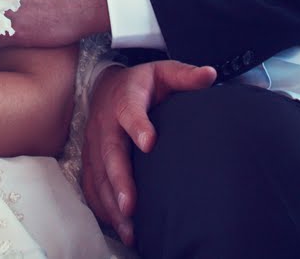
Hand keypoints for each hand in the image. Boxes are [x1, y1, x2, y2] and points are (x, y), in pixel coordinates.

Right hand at [81, 59, 216, 246]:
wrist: (106, 85)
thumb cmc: (141, 83)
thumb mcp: (164, 72)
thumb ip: (186, 76)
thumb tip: (210, 74)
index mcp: (125, 98)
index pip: (130, 111)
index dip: (138, 126)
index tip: (149, 143)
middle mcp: (105, 123)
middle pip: (109, 153)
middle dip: (119, 181)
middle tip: (131, 206)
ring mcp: (94, 142)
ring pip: (98, 175)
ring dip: (110, 202)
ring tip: (128, 227)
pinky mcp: (90, 158)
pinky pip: (91, 185)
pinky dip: (101, 206)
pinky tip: (116, 224)